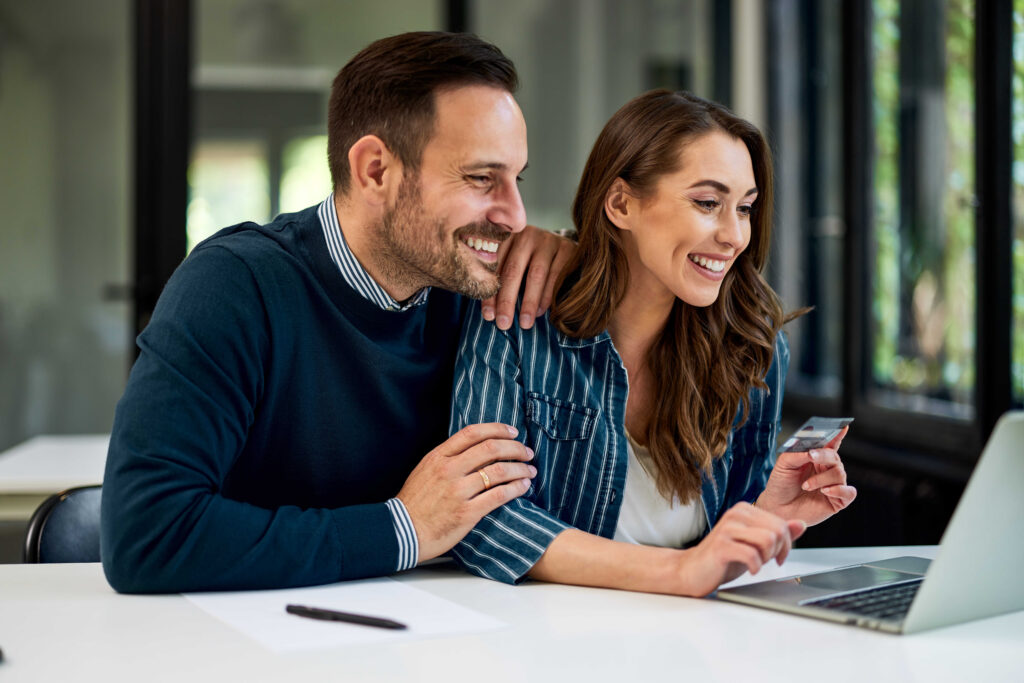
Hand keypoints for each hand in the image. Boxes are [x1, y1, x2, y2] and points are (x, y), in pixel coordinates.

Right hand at [396, 423, 536, 561]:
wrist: (402, 531)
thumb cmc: (415, 503)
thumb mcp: (425, 470)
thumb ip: (448, 457)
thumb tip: (475, 448)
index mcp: (438, 456)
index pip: (472, 433)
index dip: (497, 429)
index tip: (513, 432)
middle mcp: (448, 470)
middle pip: (491, 449)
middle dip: (515, 448)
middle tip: (527, 453)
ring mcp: (457, 491)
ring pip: (498, 472)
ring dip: (520, 469)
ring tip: (530, 471)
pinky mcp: (466, 512)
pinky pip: (498, 496)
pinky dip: (515, 489)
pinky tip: (524, 487)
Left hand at [481, 225, 574, 329]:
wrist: (564, 248)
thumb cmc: (531, 262)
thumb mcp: (514, 264)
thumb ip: (501, 279)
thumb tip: (489, 312)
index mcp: (506, 238)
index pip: (494, 268)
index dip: (490, 293)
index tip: (489, 316)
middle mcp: (525, 236)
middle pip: (513, 270)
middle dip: (507, 300)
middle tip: (503, 324)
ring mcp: (547, 240)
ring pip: (535, 275)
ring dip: (528, 302)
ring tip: (524, 323)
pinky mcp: (566, 247)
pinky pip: (555, 276)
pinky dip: (546, 296)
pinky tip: (540, 312)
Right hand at [675, 502, 806, 596]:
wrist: (692, 570)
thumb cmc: (723, 558)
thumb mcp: (755, 544)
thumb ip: (778, 533)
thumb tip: (801, 524)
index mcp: (744, 510)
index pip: (781, 523)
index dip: (786, 544)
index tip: (775, 556)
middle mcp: (735, 514)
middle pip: (778, 530)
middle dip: (777, 551)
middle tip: (765, 561)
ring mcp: (727, 528)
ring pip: (768, 540)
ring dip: (766, 558)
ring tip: (755, 563)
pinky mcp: (721, 546)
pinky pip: (752, 555)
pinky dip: (756, 567)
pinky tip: (749, 570)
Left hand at [755, 427, 856, 525]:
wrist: (776, 508)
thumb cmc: (780, 485)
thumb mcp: (784, 464)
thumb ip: (797, 453)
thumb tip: (812, 450)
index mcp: (816, 459)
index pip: (830, 444)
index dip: (838, 435)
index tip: (843, 426)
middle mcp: (827, 470)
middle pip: (834, 457)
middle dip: (823, 455)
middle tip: (811, 456)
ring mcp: (834, 485)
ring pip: (839, 473)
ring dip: (821, 478)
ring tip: (806, 485)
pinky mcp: (838, 501)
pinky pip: (849, 492)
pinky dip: (839, 490)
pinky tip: (825, 491)